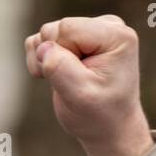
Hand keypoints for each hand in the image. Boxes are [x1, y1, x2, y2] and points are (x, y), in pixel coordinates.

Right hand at [25, 14, 153, 155]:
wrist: (110, 130)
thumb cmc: (100, 115)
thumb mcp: (81, 96)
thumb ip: (60, 68)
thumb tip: (41, 45)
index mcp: (116, 35)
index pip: (67, 29)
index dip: (62, 56)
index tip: (78, 80)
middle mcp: (106, 26)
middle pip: (56, 29)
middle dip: (54, 58)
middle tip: (71, 85)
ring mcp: (91, 30)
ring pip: (46, 33)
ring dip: (45, 61)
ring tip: (65, 83)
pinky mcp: (76, 39)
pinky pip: (42, 39)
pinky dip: (40, 60)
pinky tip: (55, 77)